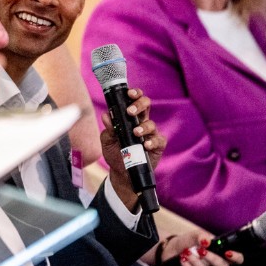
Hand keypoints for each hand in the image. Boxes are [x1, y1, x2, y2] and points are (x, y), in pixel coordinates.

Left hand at [100, 87, 165, 209]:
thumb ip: (108, 128)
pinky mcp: (157, 146)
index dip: (134, 94)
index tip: (129, 92)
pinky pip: (158, 140)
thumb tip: (106, 116)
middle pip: (146, 105)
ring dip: (143, 126)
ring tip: (135, 132)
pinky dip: (152, 141)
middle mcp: (142, 122)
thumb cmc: (115, 153)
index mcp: (130, 117)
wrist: (122, 173)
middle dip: (139, 104)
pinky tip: (145, 145)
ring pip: (152, 123)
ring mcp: (151, 134)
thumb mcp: (107, 140)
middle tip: (130, 111)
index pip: (134, 100)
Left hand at [162, 231, 243, 265]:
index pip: (238, 260)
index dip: (236, 258)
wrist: (175, 249)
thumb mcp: (196, 235)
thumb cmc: (190, 241)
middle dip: (212, 259)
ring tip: (187, 253)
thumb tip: (206, 241)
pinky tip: (183, 259)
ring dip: (197, 263)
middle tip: (201, 251)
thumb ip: (202, 236)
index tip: (227, 253)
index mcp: (223, 255)